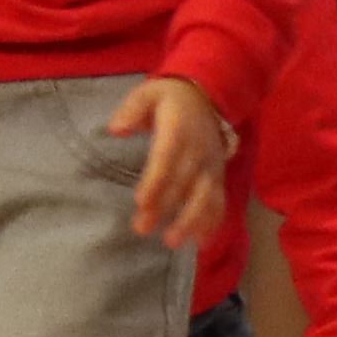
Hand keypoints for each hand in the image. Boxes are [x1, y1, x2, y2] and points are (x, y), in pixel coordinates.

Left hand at [107, 71, 240, 255]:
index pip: (167, 159)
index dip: (156, 181)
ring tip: (172, 242)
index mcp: (180, 130)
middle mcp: (199, 151)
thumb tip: (116, 129)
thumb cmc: (171, 99)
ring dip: (191, 221)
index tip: (140, 202)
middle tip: (142, 229)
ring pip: (205, 197)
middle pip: (183, 183)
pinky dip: (213, 223)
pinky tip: (200, 243)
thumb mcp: (149, 93)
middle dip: (165, 208)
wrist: (210, 96)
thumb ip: (132, 109)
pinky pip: (219, 202)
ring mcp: (212, 166)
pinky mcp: (219, 177)